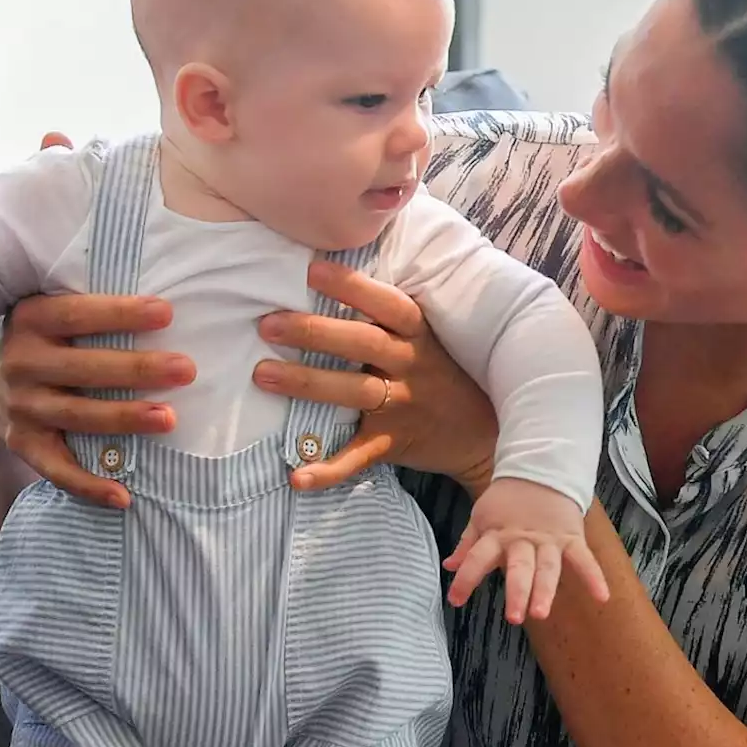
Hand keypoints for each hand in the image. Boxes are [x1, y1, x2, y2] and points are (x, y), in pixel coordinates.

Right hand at [0, 293, 196, 508]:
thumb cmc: (53, 342)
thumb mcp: (58, 315)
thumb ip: (96, 310)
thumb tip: (167, 310)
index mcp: (31, 319)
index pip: (78, 314)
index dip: (120, 314)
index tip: (167, 313)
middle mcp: (20, 362)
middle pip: (84, 368)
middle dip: (138, 369)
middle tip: (185, 369)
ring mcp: (20, 407)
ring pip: (78, 416)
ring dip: (125, 419)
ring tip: (169, 419)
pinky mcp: (23, 444)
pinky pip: (57, 469)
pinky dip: (89, 485)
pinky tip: (124, 495)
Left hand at [251, 261, 499, 491]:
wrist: (484, 433)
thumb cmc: (440, 373)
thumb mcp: (426, 338)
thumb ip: (385, 317)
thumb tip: (326, 275)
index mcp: (418, 335)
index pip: (387, 304)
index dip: (351, 286)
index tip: (311, 270)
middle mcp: (411, 366)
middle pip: (362, 343)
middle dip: (314, 332)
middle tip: (267, 324)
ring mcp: (402, 406)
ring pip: (353, 392)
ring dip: (307, 384)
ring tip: (263, 375)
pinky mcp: (393, 443)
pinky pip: (358, 456)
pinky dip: (328, 469)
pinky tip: (296, 476)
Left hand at [444, 478, 608, 621]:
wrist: (539, 470)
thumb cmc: (507, 500)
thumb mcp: (481, 517)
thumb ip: (468, 545)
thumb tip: (449, 566)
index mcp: (496, 534)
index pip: (477, 558)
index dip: (465, 579)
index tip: (455, 601)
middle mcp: (521, 540)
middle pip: (519, 568)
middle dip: (517, 592)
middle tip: (513, 617)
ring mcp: (549, 540)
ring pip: (548, 568)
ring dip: (545, 590)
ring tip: (541, 614)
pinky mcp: (571, 537)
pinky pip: (584, 558)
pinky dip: (594, 576)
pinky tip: (602, 597)